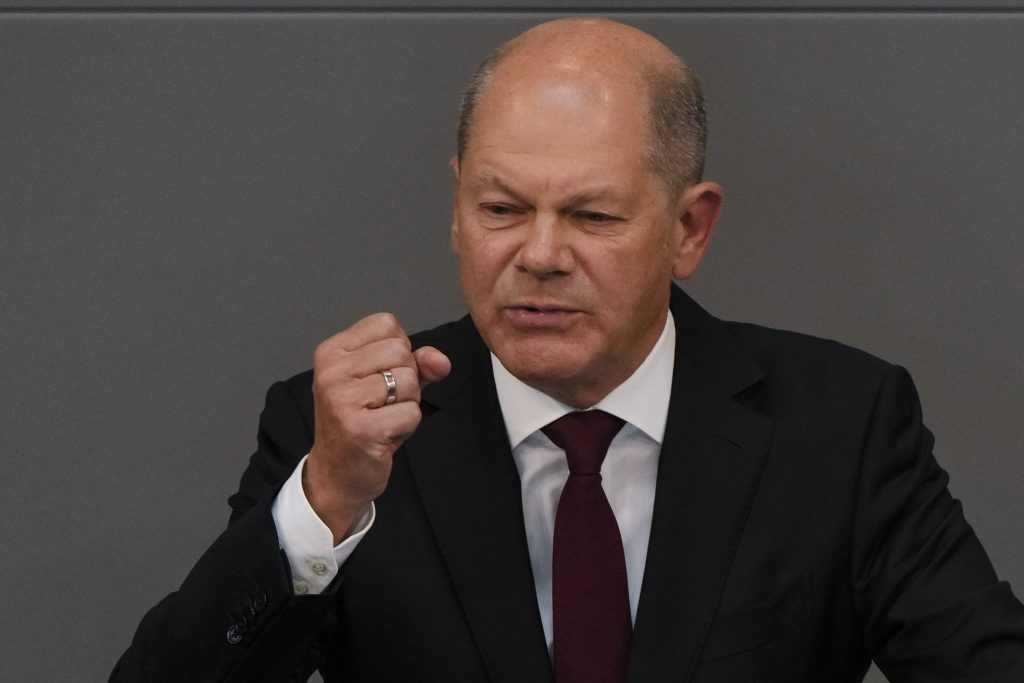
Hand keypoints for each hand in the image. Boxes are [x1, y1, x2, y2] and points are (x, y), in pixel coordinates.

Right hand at [304, 313, 450, 542]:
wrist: (337, 473)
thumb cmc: (361, 422)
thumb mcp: (386, 383)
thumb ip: (417, 363)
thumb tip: (441, 361)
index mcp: (332, 351)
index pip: (386, 323)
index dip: (398, 350)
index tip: (379, 376)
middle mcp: (331, 371)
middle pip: (401, 351)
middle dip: (406, 378)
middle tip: (383, 402)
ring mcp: (342, 400)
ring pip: (410, 381)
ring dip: (407, 404)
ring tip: (383, 418)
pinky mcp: (361, 429)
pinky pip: (411, 412)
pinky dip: (407, 426)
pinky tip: (385, 435)